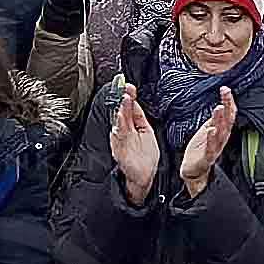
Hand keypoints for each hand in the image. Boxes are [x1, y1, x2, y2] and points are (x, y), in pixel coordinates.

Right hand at [110, 87, 158, 203]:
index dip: (128, 96)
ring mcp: (120, 141)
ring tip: (123, 99)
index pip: (128, 107)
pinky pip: (118, 136)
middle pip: (121, 112)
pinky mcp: (119, 150)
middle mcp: (123, 131)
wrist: (143, 177)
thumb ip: (137, 116)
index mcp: (130, 125)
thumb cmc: (144, 156)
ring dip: (121, 111)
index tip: (128, 86)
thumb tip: (132, 99)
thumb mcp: (145, 131)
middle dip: (122, 100)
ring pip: (119, 122)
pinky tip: (120, 116)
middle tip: (125, 89)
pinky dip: (119, 126)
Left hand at [177, 88, 238, 196]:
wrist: (194, 169)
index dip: (229, 101)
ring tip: (219, 108)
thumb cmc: (201, 148)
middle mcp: (221, 138)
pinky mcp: (207, 157)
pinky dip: (212, 139)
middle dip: (227, 105)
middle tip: (226, 92)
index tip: (226, 89)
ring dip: (220, 120)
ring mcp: (215, 148)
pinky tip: (211, 130)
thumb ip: (215, 119)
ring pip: (221, 133)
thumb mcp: (209, 129)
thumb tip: (221, 105)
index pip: (229, 114)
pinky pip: (211, 148)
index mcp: (222, 130)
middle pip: (228, 120)